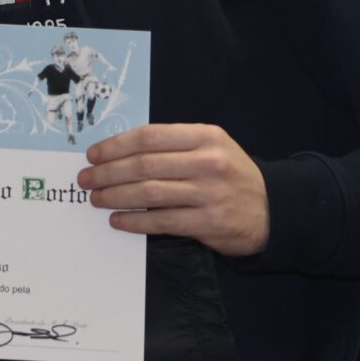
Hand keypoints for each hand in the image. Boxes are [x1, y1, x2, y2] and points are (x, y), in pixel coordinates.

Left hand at [78, 123, 270, 255]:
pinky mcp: (208, 223)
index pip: (149, 137)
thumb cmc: (231, 175)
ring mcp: (209, 194)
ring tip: (96, 199)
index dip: (115, 146)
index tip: (93, 154)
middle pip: (144, 164)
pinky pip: (161, 221)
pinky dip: (135, 221)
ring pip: (149, 193)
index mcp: (205, 137)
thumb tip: (120, 151)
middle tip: (86, 179)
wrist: (273, 210)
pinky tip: (118, 220)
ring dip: (115, 196)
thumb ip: (174, 145)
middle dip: (108, 172)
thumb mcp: (212, 147)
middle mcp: (208, 162)